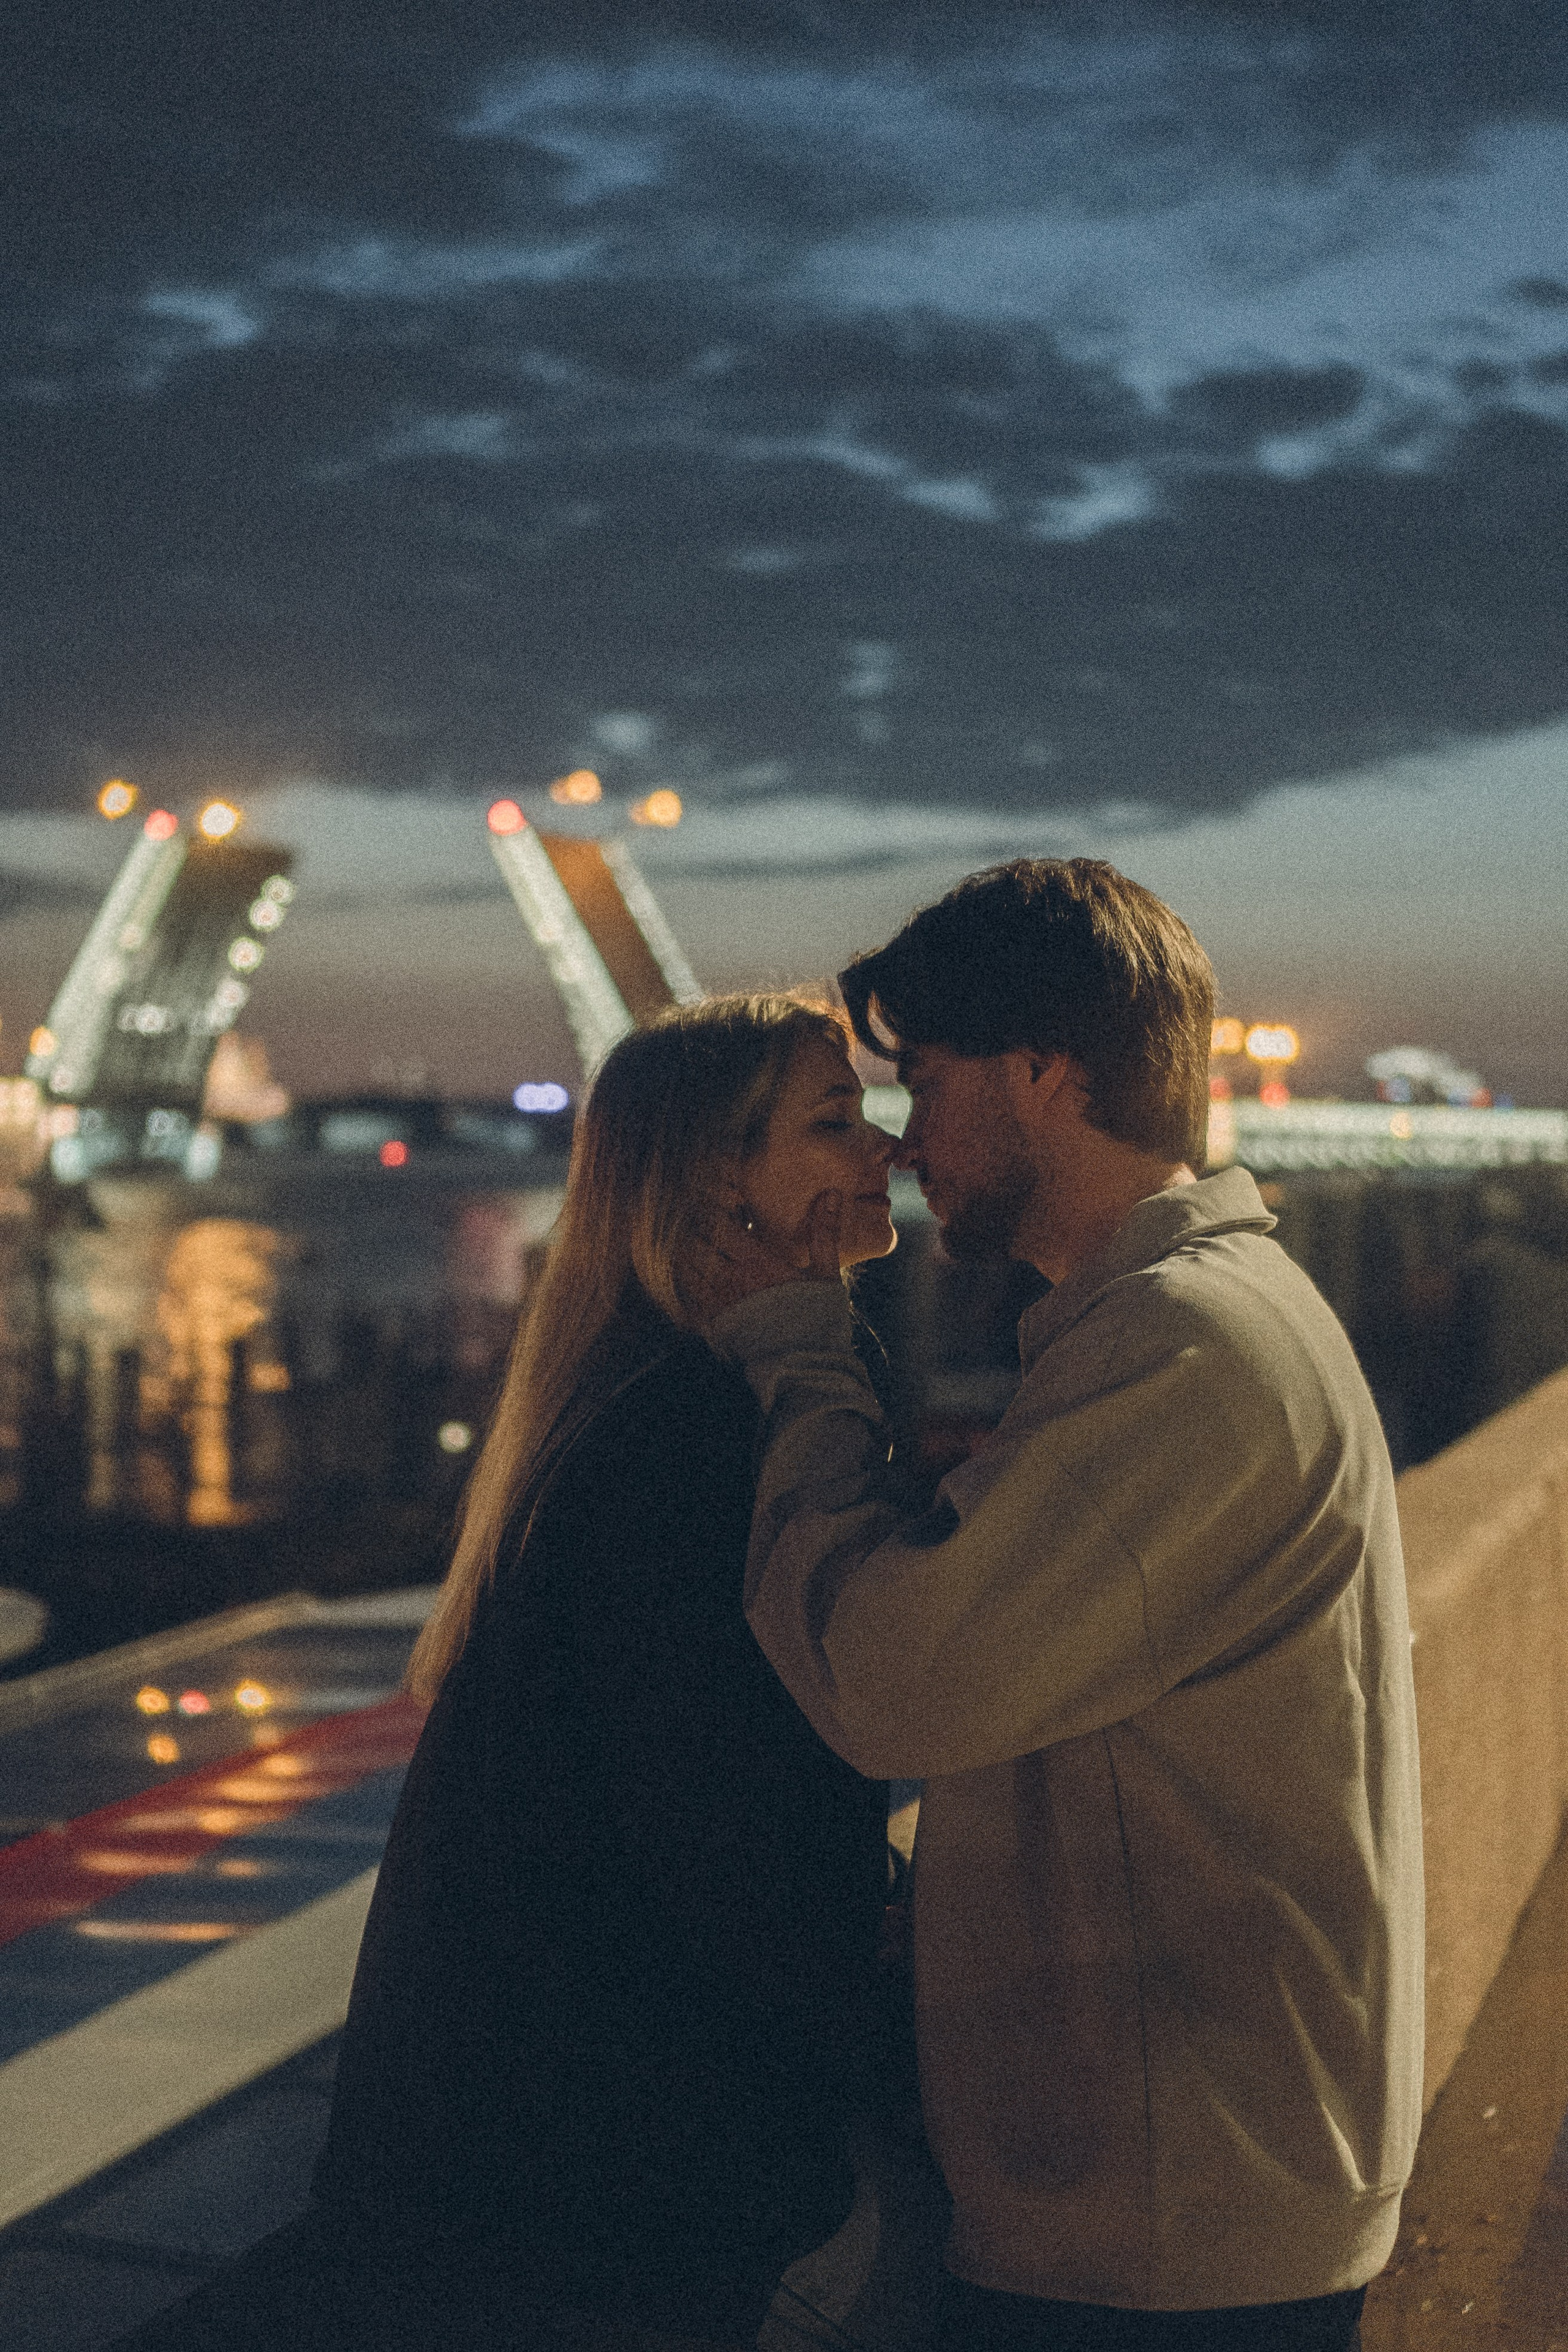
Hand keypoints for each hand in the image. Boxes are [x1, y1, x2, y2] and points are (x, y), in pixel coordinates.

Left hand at [693, 1186, 842, 1326]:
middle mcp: (731, 1279)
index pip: (721, 1224)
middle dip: (699, 1229)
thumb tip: (831, 1194)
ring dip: (688, 1252)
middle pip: (698, 1242)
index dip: (716, 1211)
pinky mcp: (712, 1323)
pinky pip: (685, 1295)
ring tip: (696, 1243)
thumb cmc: (817, 1319)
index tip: (722, 1204)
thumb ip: (823, 1233)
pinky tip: (693, 1274)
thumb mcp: (825, 1274)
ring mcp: (718, 1302)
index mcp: (757, 1262)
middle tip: (705, 1221)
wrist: (804, 1367)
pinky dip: (684, 1280)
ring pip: (686, 1266)